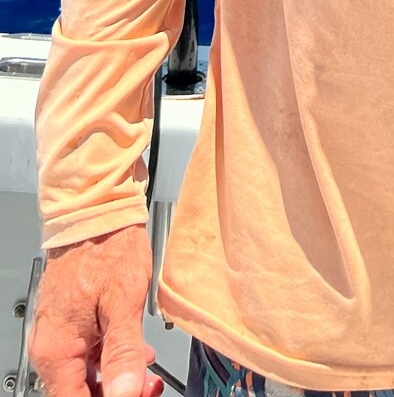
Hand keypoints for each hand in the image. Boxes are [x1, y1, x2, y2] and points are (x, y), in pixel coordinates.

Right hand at [28, 225, 164, 396]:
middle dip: (116, 394)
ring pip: (83, 378)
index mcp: (57, 350)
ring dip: (115, 380)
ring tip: (146, 372)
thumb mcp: (124, 300)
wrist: (97, 211)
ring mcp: (57, 336)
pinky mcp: (68, 325)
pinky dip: (109, 361)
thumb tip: (125, 393)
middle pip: (79, 394)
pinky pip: (85, 357)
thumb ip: (122, 352)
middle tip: (146, 386)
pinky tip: (134, 353)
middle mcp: (50, 348)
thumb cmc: (108, 245)